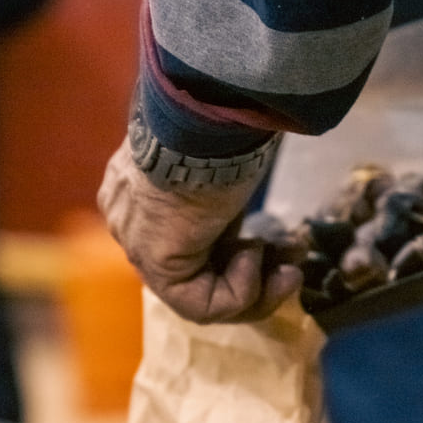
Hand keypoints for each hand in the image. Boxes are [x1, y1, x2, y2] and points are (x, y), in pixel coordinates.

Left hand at [98, 143, 300, 323]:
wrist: (208, 117)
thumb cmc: (222, 127)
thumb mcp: (222, 163)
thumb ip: (222, 196)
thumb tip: (255, 219)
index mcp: (137, 190)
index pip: (186, 241)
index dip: (238, 253)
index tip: (278, 242)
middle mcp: (129, 221)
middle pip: (194, 271)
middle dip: (254, 277)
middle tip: (294, 269)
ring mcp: (138, 245)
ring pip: (198, 296)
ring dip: (255, 290)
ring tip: (285, 267)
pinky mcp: (155, 264)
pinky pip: (199, 306)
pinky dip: (240, 292)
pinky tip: (255, 254)